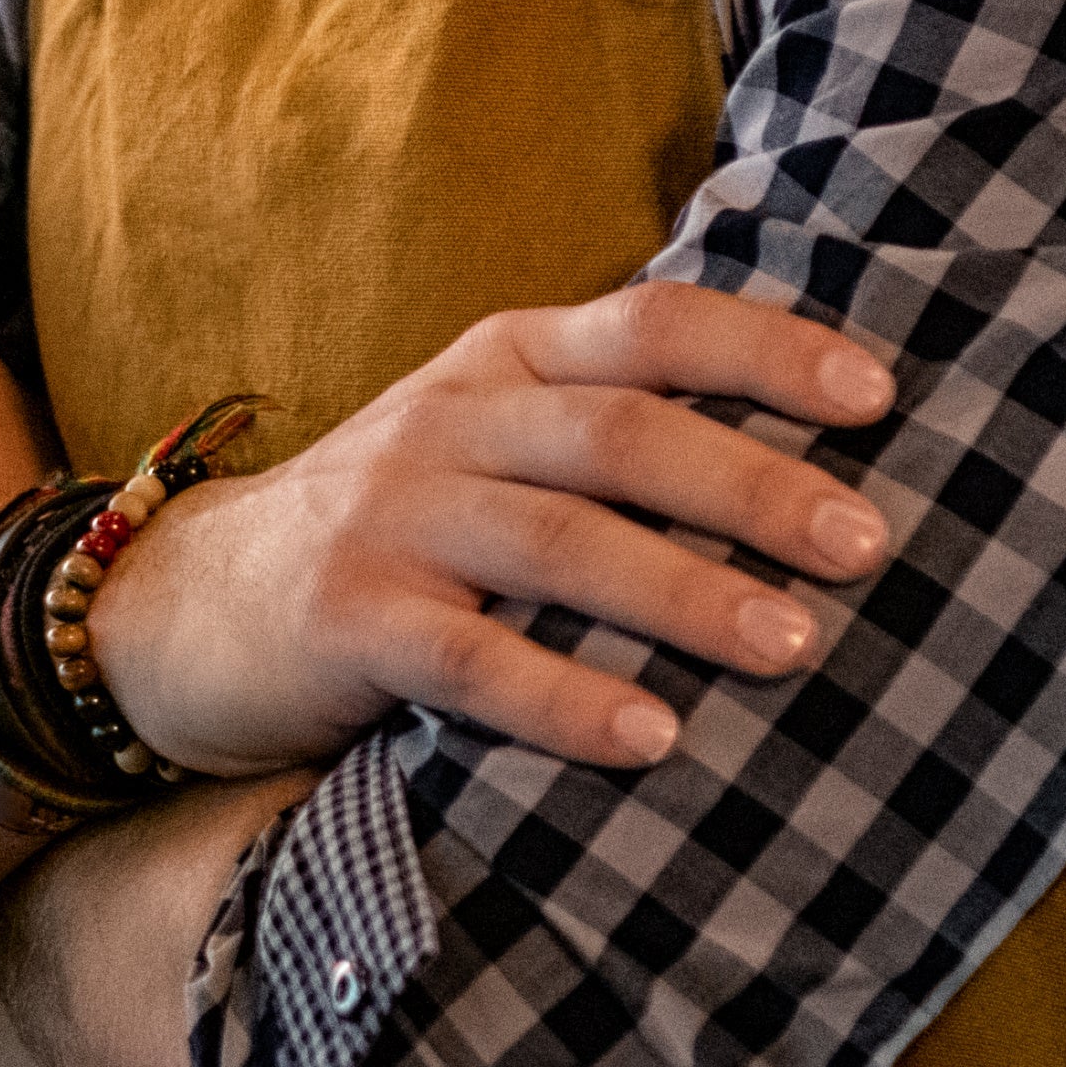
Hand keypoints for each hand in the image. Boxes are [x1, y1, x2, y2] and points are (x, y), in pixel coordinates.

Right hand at [87, 287, 903, 779]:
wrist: (184, 604)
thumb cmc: (388, 534)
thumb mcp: (487, 449)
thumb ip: (609, 440)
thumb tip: (819, 479)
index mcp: (505, 364)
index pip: (651, 327)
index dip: (767, 352)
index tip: (881, 396)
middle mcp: (452, 422)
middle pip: (622, 434)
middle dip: (755, 485)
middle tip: (866, 545)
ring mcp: (392, 517)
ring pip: (559, 542)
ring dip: (685, 593)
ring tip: (794, 645)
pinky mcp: (345, 618)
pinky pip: (469, 659)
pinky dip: (565, 698)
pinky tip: (653, 739)